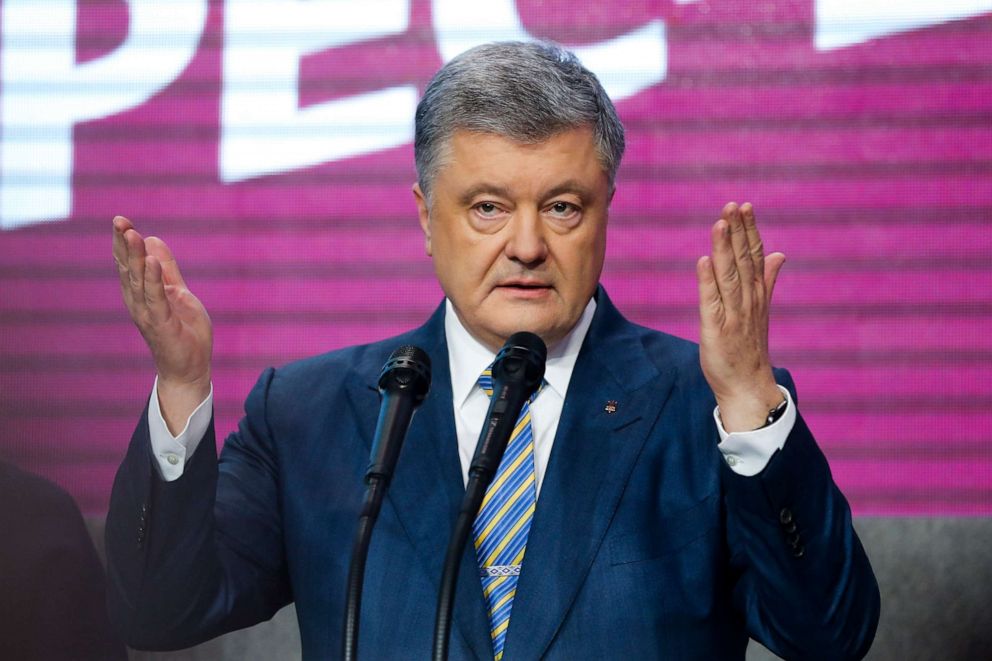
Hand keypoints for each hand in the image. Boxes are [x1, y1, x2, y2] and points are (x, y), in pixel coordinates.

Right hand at [113, 216, 211, 432]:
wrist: (190, 368)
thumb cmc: (184, 332)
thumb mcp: (178, 293)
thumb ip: (168, 269)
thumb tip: (153, 240)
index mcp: (141, 294)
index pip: (128, 264)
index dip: (124, 243)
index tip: (122, 220)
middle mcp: (138, 302)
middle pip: (127, 268)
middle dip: (123, 244)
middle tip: (120, 221)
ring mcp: (147, 313)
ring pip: (138, 281)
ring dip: (134, 257)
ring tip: (132, 234)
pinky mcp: (160, 324)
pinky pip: (156, 298)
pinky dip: (153, 280)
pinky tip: (152, 262)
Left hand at [696, 203, 784, 431]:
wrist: (748, 387)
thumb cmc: (749, 348)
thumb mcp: (760, 309)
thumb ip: (767, 279)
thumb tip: (778, 253)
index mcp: (756, 294)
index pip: (754, 255)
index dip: (748, 230)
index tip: (744, 206)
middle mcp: (748, 301)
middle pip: (743, 260)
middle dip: (738, 232)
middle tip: (733, 205)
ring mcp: (733, 315)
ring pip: (729, 276)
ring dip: (724, 249)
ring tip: (720, 224)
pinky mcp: (717, 330)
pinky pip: (712, 302)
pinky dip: (708, 281)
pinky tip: (703, 261)